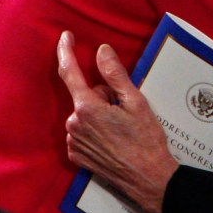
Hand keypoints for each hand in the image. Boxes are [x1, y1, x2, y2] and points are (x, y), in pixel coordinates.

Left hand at [58, 31, 178, 212]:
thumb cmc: (144, 138)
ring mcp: (73, 141)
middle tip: (125, 106)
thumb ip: (115, 74)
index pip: (70, 72)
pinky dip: (95, 128)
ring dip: (100, 111)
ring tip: (122, 125)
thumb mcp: (134, 100)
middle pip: (86, 94)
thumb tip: (101, 51)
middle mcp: (74, 124)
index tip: (66, 36)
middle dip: (103, 93)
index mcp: (87, 107)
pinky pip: (83, 130)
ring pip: (85, 112)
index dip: (66, 51)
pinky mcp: (76, 155)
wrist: (146, 177)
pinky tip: (113, 137)